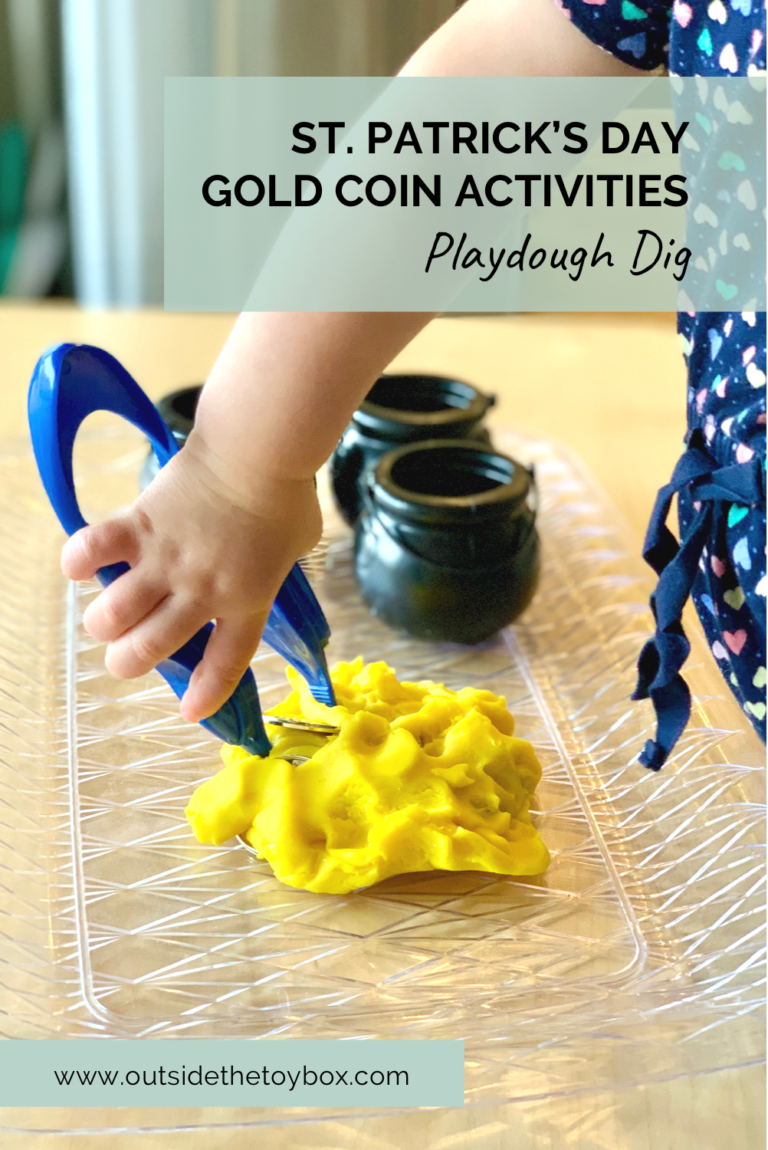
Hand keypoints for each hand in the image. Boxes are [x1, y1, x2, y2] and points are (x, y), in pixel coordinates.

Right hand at [61, 429, 321, 722]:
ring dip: (103, 624)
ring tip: (107, 618)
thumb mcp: (298, 544)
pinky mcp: (140, 524)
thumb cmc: (288, 493)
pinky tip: (81, 566)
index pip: (225, 661)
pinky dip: (79, 561)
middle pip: (149, 649)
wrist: (259, 449)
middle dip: (126, 663)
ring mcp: (166, 559)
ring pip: (113, 615)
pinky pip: (93, 550)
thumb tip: (266, 563)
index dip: (206, 694)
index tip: (189, 712)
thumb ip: (278, 565)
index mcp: (247, 599)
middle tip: (124, 655)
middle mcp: (201, 590)